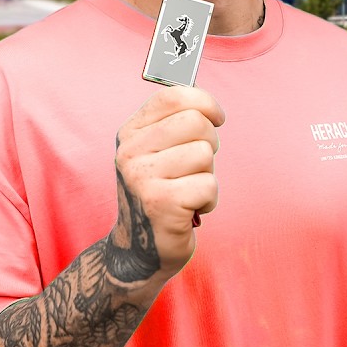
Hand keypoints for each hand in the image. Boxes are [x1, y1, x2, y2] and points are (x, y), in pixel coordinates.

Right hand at [108, 86, 223, 282]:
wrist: (141, 250)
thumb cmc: (162, 193)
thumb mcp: (159, 153)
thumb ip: (176, 124)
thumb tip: (208, 106)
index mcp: (131, 133)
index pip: (174, 96)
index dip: (205, 103)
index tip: (216, 119)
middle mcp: (130, 152)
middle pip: (196, 122)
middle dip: (210, 144)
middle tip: (197, 167)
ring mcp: (142, 177)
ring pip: (204, 154)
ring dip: (207, 175)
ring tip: (188, 191)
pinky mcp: (160, 203)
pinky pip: (208, 185)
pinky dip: (208, 200)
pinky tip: (190, 210)